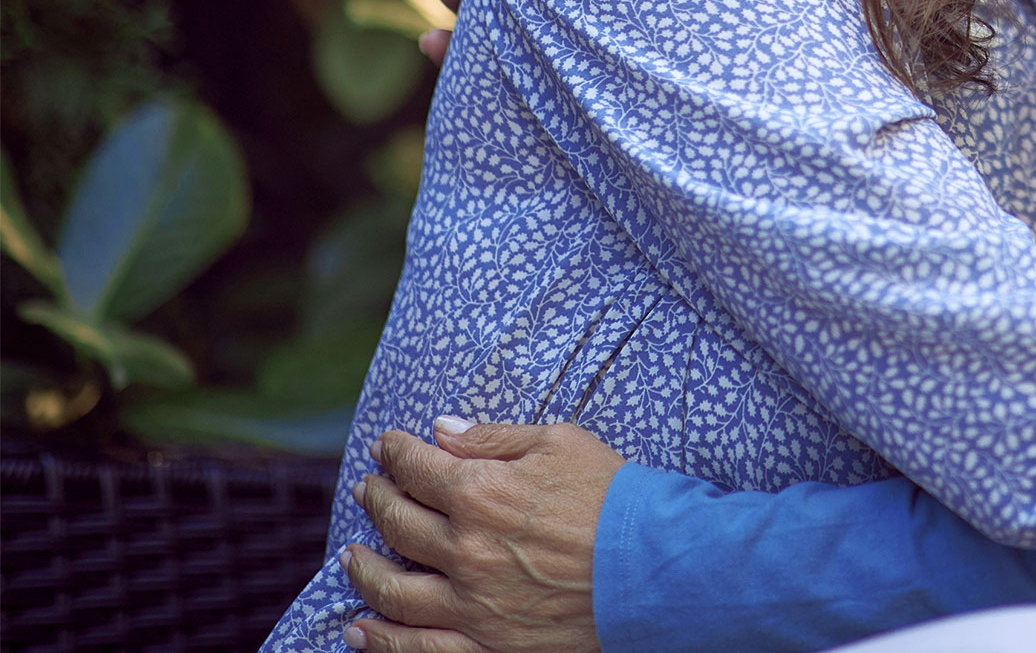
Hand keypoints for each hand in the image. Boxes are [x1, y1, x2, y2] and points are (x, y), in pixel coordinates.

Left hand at [342, 418, 624, 652]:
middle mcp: (465, 549)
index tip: (387, 446)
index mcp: (481, 492)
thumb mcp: (562, 443)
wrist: (656, 566)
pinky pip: (416, 649)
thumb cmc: (614, 496)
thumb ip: (496, 438)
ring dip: (363, 569)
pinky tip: (360, 630)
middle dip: (377, 500)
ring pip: (392, 589)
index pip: (418, 468)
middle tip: (368, 490)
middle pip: (398, 522)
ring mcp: (471, 604)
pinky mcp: (486, 645)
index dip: (396, 453)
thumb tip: (441, 431)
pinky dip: (381, 641)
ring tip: (352, 557)